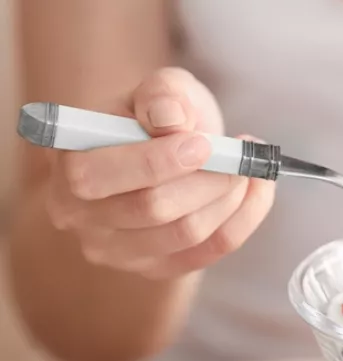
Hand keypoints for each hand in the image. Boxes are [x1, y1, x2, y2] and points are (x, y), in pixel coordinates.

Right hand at [45, 67, 274, 278]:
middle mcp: (80, 217)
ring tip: (247, 167)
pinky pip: (209, 251)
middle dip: (206, 179)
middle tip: (239, 155)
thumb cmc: (156, 119)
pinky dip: (243, 218)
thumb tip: (171, 117)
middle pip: (151, 209)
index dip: (155, 162)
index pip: (96, 176)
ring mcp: (118, 251)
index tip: (204, 143)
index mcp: (66, 165)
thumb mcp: (158, 90)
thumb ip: (162, 94)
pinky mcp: (157, 268)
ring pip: (186, 234)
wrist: (168, 151)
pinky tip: (256, 189)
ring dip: (229, 198)